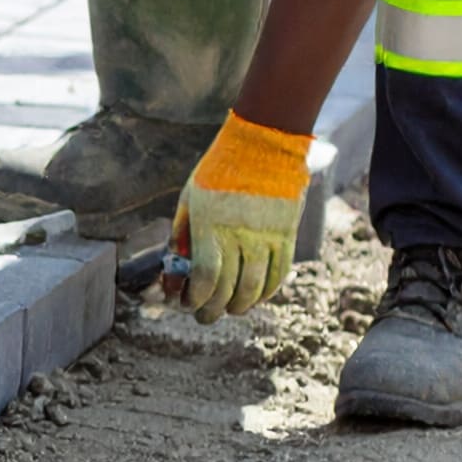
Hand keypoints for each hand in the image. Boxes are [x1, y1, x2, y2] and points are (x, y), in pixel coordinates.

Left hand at [173, 111, 313, 323]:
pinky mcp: (286, 233)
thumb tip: (174, 275)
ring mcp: (266, 235)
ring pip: (255, 286)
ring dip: (240, 305)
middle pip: (228, 287)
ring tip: (229, 310)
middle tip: (204, 317)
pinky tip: (255, 298)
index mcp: (210, 225)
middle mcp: (240, 234)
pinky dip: (267, 292)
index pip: (204, 276)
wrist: (263, 143)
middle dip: (212, 309)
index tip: (186, 304)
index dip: (195, 297)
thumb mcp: (189, 200)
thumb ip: (181, 237)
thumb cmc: (217, 171)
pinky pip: (279, 273)